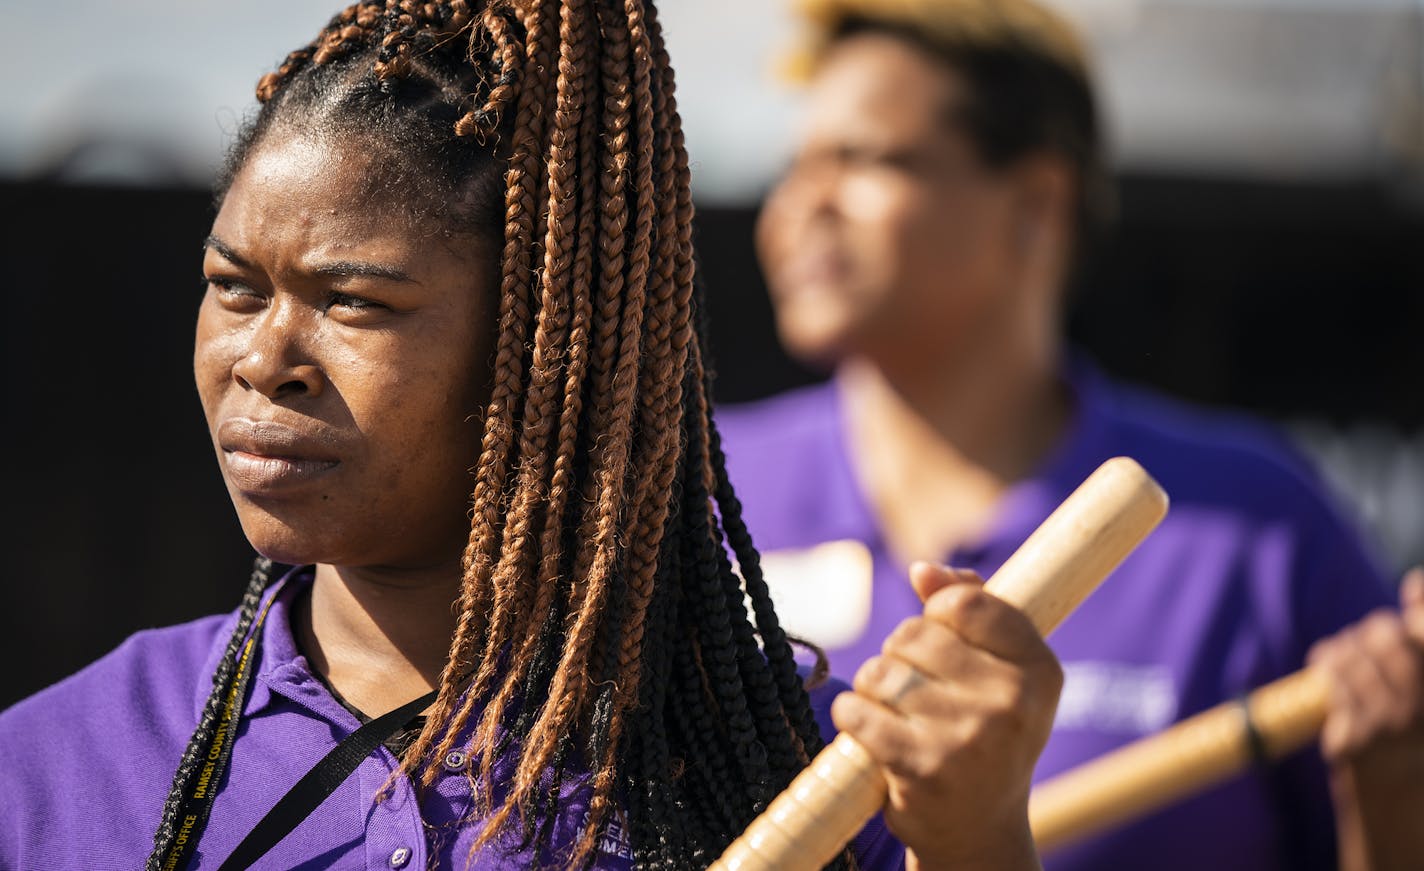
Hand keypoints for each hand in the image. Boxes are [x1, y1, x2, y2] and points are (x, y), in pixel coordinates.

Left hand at [830, 563, 1061, 870]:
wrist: (978, 829)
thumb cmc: (984, 734)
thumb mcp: (999, 672)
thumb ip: (970, 607)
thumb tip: (923, 570)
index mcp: (1040, 669)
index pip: (965, 602)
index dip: (936, 614)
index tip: (939, 639)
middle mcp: (1013, 702)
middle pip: (913, 635)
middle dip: (899, 656)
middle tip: (914, 690)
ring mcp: (970, 738)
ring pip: (882, 672)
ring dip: (873, 688)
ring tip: (893, 713)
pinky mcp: (923, 768)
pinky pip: (859, 712)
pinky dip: (851, 715)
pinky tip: (867, 729)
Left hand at [1307, 568, 1423, 870]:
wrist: (1397, 805)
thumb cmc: (1414, 739)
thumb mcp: (1421, 695)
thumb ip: (1422, 641)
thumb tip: (1412, 585)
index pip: (1422, 637)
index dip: (1421, 611)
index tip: (1409, 597)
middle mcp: (1420, 713)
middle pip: (1386, 637)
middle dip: (1373, 631)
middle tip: (1367, 637)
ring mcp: (1386, 727)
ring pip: (1352, 656)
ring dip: (1344, 647)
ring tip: (1343, 653)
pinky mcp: (1351, 739)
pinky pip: (1330, 681)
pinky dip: (1326, 665)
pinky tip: (1327, 667)